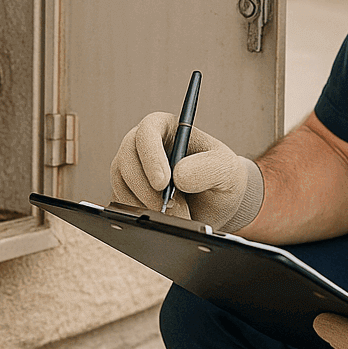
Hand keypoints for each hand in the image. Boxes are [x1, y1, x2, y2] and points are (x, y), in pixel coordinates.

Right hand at [109, 112, 264, 231]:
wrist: (216, 206)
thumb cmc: (221, 177)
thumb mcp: (226, 169)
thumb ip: (208, 168)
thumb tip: (178, 176)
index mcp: (167, 127)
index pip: (148, 131)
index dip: (151, 156)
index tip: (163, 183)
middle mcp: (143, 145)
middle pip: (127, 158)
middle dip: (145, 187)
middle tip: (167, 208)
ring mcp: (131, 168)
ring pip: (120, 183)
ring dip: (145, 204)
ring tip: (175, 215)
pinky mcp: (126, 192)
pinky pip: (121, 202)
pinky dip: (139, 214)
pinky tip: (162, 220)